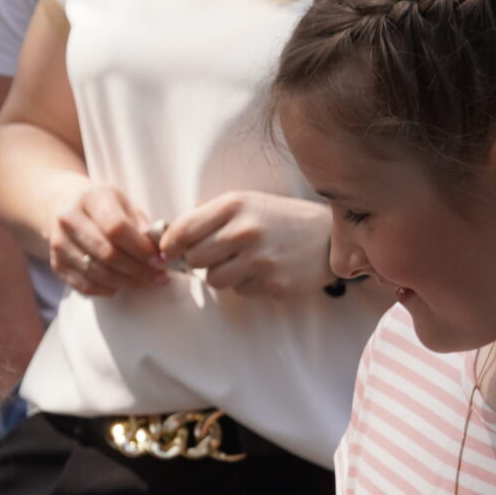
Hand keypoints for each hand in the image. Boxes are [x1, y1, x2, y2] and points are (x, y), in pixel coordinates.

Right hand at [46, 179, 165, 294]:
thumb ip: (142, 226)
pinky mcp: (56, 264)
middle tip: (158, 277)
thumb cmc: (106, 208)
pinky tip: (122, 284)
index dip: (140, 249)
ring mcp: (59, 242)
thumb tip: (160, 253)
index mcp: (90, 198)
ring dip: (126, 282)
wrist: (68, 209)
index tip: (160, 260)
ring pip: (97, 273)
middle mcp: (68, 219)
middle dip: (137, 270)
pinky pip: (85, 285)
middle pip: (106, 253)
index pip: (116, 228)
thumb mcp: (125, 205)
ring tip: (145, 282)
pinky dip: (108, 289)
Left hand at [158, 191, 330, 297]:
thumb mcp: (244, 203)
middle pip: (193, 259)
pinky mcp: (274, 283)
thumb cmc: (278, 218)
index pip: (181, 231)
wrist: (329, 235)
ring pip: (213, 280)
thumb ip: (206, 216)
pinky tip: (263, 270)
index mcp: (233, 206)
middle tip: (215, 256)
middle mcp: (245, 231)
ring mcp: (260, 259)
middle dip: (198, 261)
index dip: (169, 245)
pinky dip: (246, 284)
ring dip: (222, 275)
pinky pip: (240, 291)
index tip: (169, 251)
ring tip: (242, 262)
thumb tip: (165, 237)